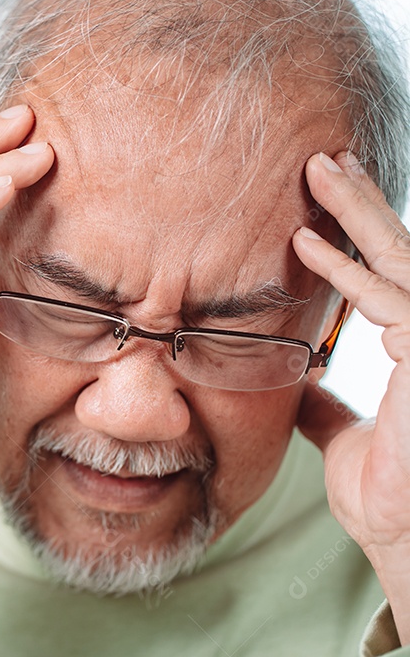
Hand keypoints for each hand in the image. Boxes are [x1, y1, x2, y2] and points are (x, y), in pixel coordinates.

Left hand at [292, 150, 409, 642]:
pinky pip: (391, 302)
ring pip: (400, 262)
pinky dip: (347, 273)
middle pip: (399, 254)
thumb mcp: (343, 437)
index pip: (389, 277)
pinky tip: (304, 245)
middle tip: (322, 158)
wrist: (401, 540)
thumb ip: (323, 407)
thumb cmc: (385, 495)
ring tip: (318, 170)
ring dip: (358, 213)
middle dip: (362, 203)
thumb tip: (298, 386)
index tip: (314, 209)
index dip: (355, 238)